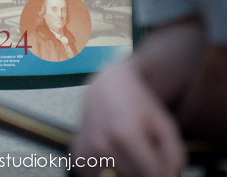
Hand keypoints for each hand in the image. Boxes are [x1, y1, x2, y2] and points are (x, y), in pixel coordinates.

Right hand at [73, 60, 186, 176]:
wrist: (107, 86)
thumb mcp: (165, 123)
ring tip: (127, 150)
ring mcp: (87, 153)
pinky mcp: (79, 159)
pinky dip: (110, 171)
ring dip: (128, 171)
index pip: (155, 176)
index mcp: (126, 135)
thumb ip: (175, 156)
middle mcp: (102, 145)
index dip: (163, 171)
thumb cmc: (139, 104)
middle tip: (142, 149)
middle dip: (144, 169)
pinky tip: (112, 152)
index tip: (160, 159)